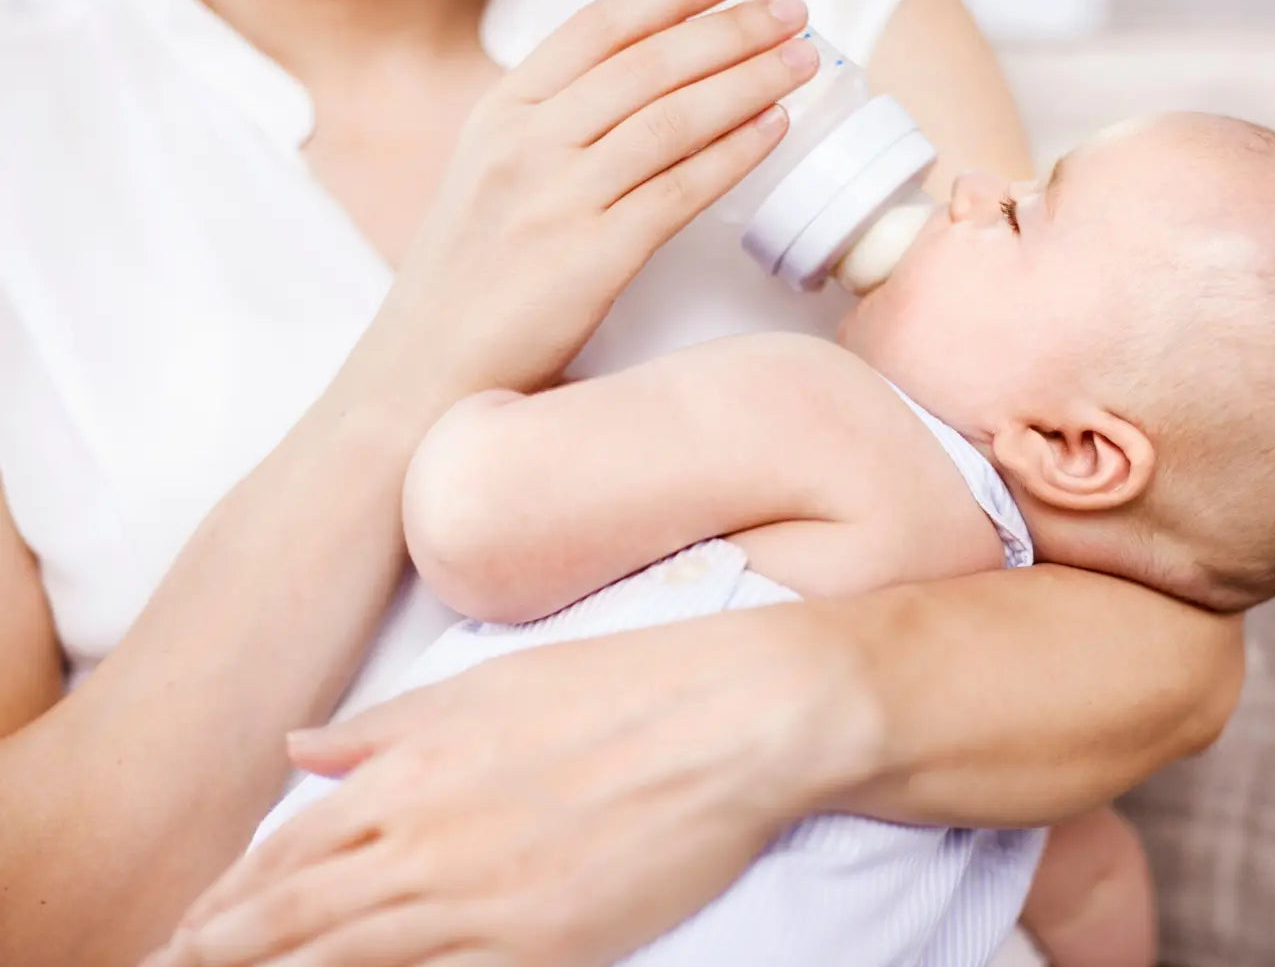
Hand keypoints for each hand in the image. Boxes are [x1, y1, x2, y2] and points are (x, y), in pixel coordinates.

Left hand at [147, 606, 881, 966]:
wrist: (732, 720)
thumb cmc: (620, 687)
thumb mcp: (494, 684)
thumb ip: (388, 726)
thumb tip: (302, 750)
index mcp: (415, 766)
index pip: (292, 848)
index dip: (233, 895)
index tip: (194, 925)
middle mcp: (430, 839)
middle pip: (297, 917)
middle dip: (226, 952)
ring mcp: (482, 902)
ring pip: (350, 960)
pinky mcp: (540, 948)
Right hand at [378, 0, 816, 396]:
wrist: (426, 370)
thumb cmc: (468, 281)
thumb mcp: (490, 176)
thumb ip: (552, 128)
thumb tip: (640, 86)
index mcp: (501, 112)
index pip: (600, 25)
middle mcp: (527, 144)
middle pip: (649, 63)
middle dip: (732, 28)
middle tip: (792, 10)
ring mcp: (557, 200)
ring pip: (672, 118)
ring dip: (749, 80)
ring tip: (801, 60)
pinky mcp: (591, 259)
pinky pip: (680, 190)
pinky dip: (734, 152)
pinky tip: (773, 128)